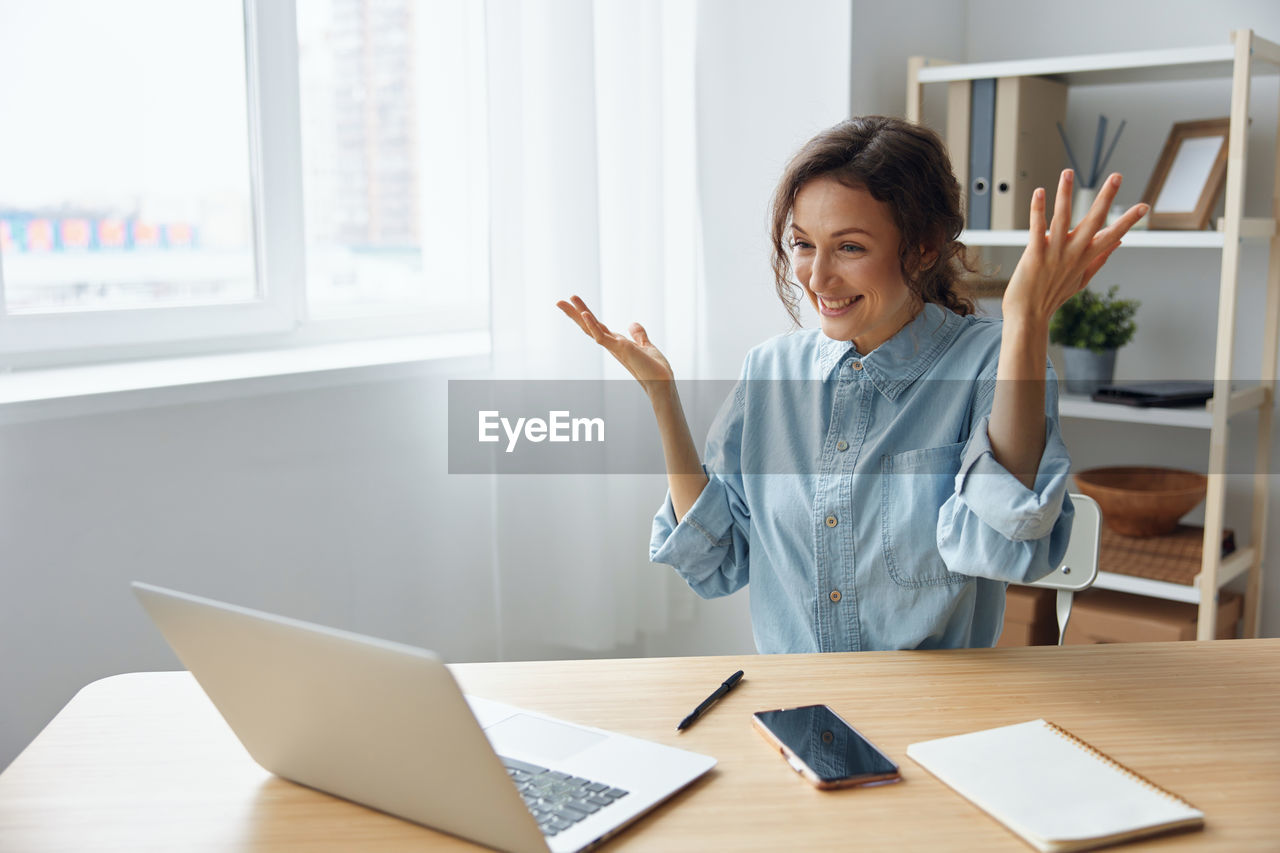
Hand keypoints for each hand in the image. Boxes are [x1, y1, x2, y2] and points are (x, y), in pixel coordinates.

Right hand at [556, 295, 674, 394]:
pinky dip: (592, 325)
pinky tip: (584, 314)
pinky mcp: (619, 349)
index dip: (585, 314)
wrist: (662, 382)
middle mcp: (611, 345)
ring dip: (577, 314)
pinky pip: (601, 337)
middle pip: (588, 326)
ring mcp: (613, 347)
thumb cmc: (654, 368)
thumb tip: (632, 323)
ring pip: (590, 328)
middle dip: (573, 313)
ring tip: (563, 302)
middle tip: (559, 302)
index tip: (575, 302)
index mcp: (616, 343)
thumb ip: (638, 335)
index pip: (597, 326)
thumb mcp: (645, 346)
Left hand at [1002, 170, 1148, 328]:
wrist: (1028, 316)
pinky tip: (1039, 192)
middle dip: (1106, 198)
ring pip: (1062, 218)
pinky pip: (1037, 228)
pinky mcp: (1035, 254)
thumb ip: (1099, 260)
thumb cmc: (1052, 296)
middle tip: (1117, 176)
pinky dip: (1038, 210)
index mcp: (1085, 258)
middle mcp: (1073, 253)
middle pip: (1093, 221)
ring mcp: (1054, 253)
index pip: (1113, 236)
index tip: (1145, 206)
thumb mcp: (1081, 280)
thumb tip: (1118, 243)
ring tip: (1068, 172)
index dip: (1129, 221)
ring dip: (1065, 194)